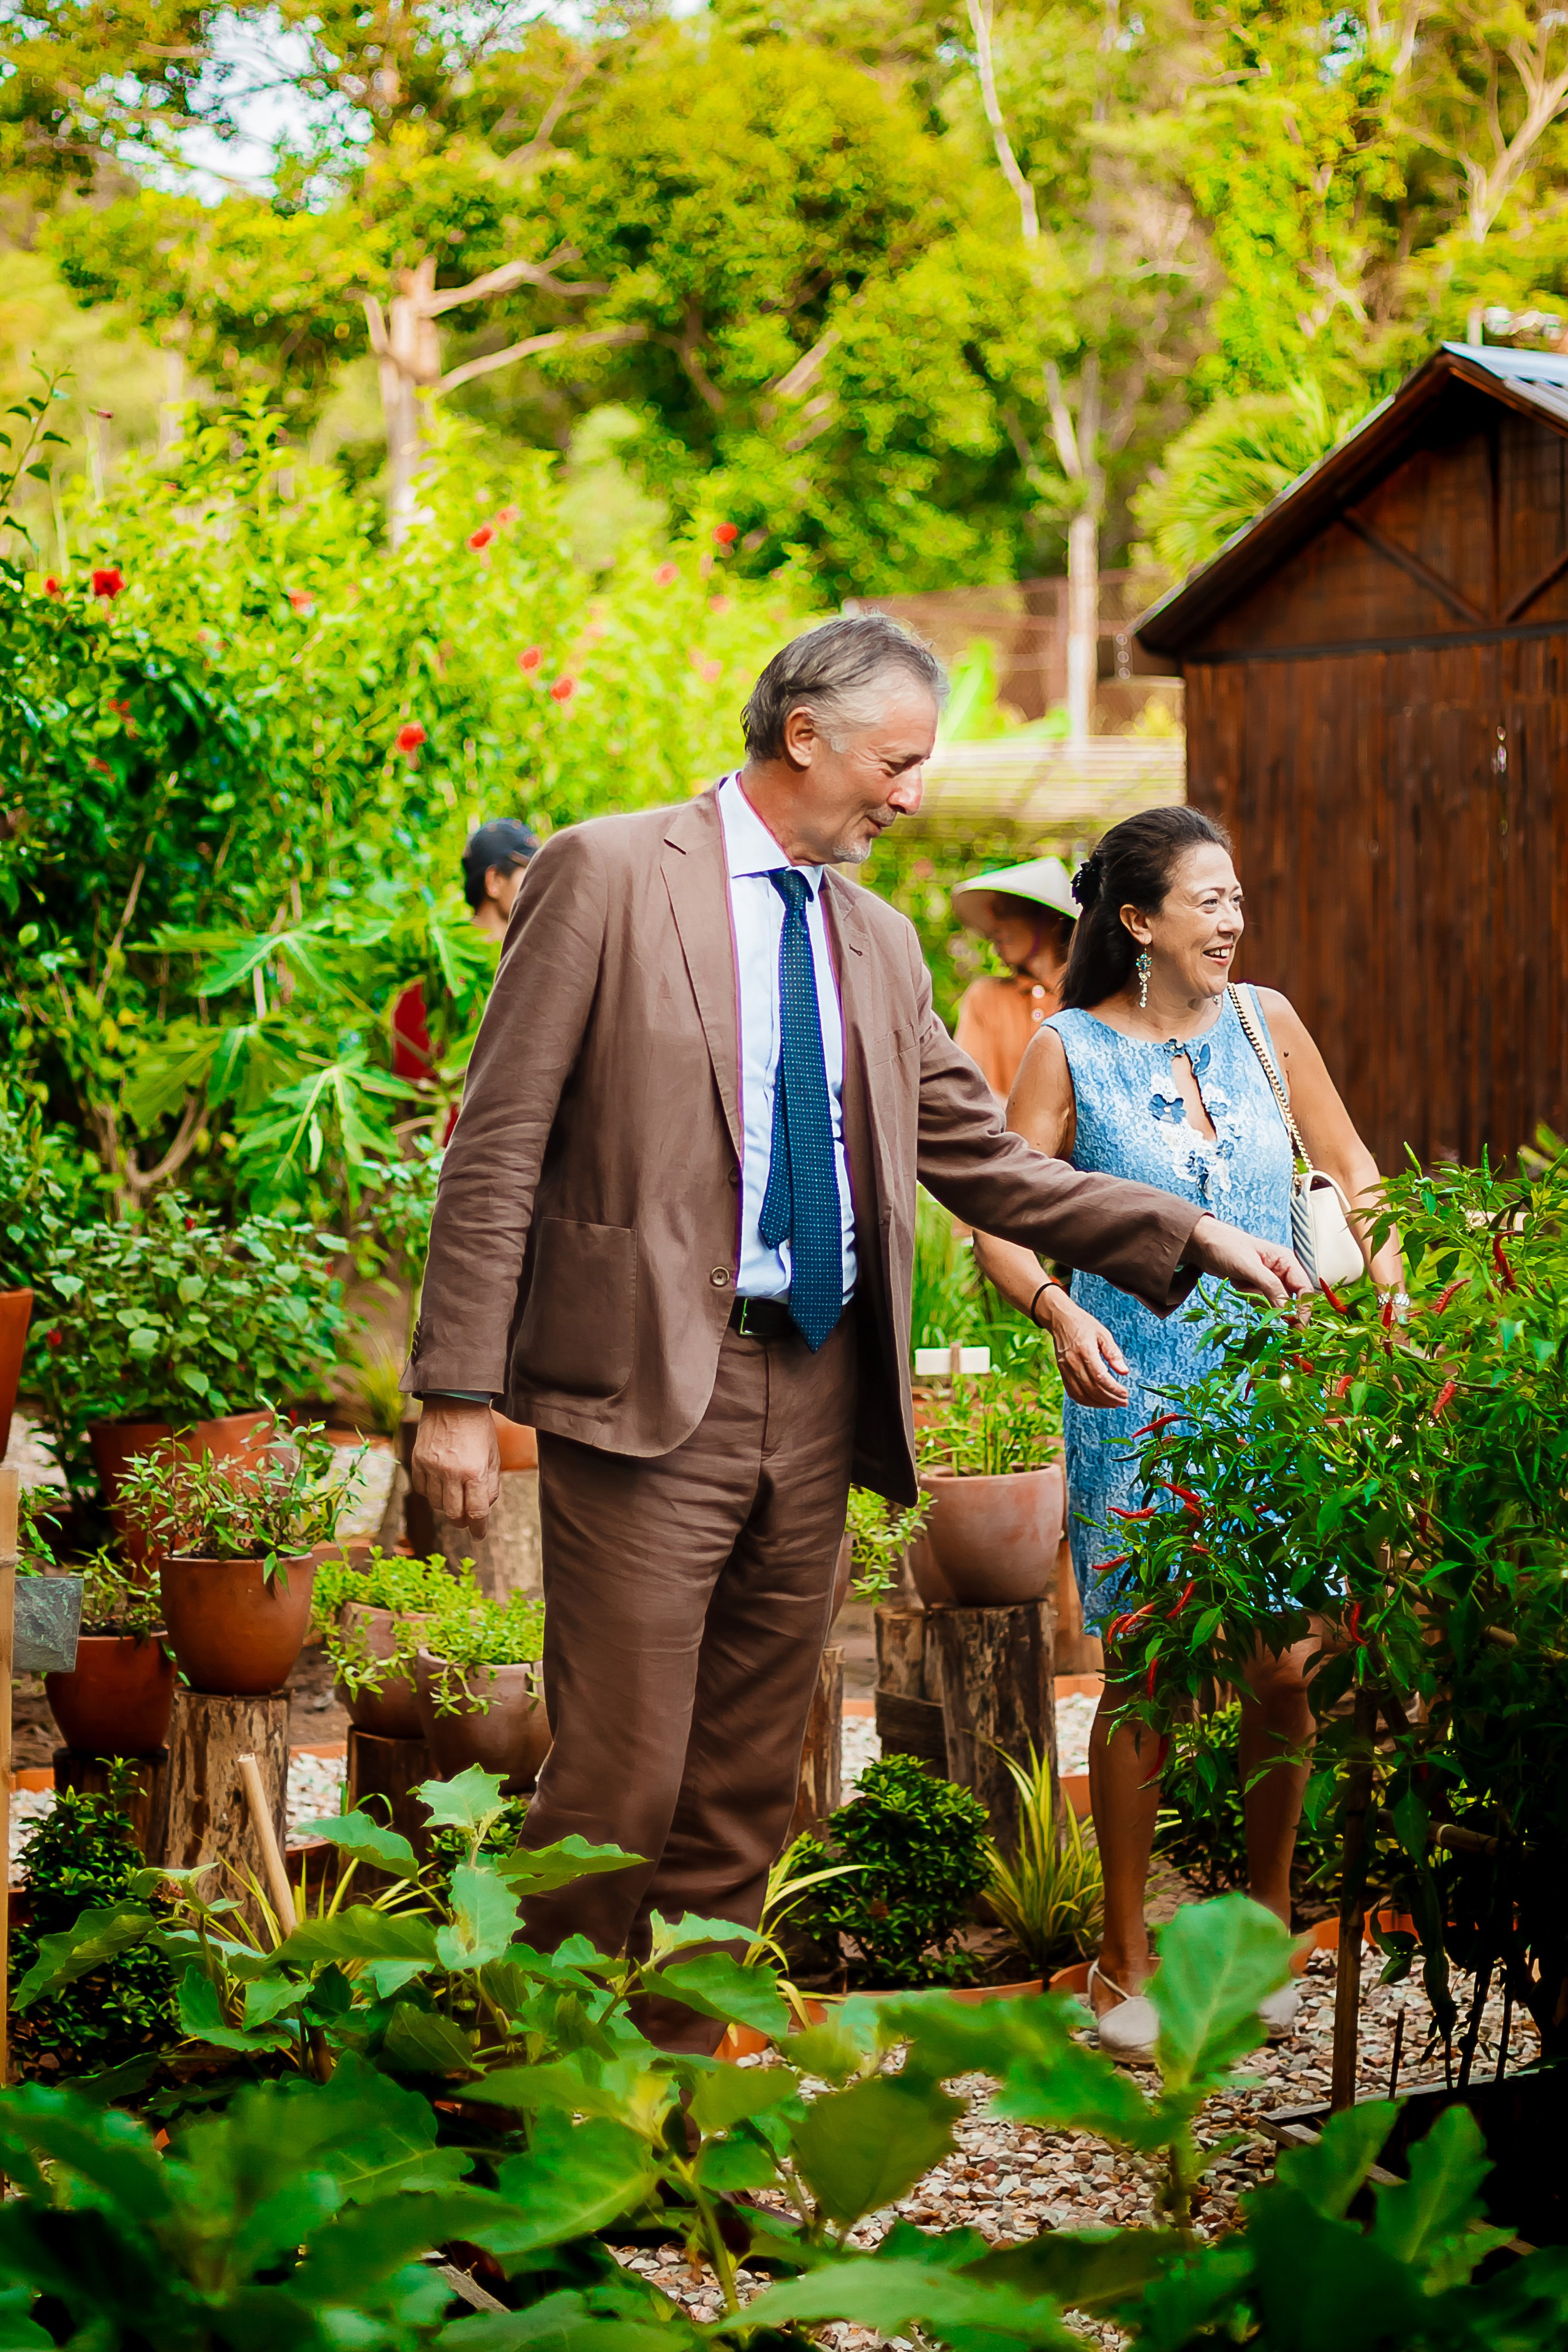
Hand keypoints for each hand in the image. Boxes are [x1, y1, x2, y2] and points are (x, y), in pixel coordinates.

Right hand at [410, 1400, 499, 1535]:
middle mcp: (451, 1473)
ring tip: (454, 1499)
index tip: (479, 1535)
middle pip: (453, 1514)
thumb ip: (490, 1484)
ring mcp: (431, 1467)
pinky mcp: (417, 1461)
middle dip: (461, 1521)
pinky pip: (422, 1489)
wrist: (453, 1400)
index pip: (476, 1512)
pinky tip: (440, 1486)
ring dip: (446, 1507)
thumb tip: (483, 1509)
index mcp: (474, 1472)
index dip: (478, 1528)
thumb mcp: (493, 1455)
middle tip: (466, 1520)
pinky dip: (431, 1494)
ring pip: (436, 1504)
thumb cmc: (478, 1427)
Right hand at [1035, 1290, 1130, 1407]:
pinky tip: (1098, 1402)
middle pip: (1092, 1389)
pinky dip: (1086, 1401)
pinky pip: (1073, 1393)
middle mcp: (1072, 1362)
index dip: (1114, 1389)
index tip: (1126, 1394)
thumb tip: (1124, 1372)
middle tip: (1124, 1402)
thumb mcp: (1103, 1334)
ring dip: (1099, 1404)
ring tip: (1113, 1404)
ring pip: (1082, 1395)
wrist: (1060, 1320)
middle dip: (1110, 1399)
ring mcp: (1065, 1369)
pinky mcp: (1062, 1373)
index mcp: (1085, 1351)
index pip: (1100, 1377)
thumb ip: (1114, 1353)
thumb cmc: (1083, 1325)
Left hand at [1184, 1214, 1309, 1307]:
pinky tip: (1237, 1283)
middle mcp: (1281, 1271)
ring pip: (1274, 1303)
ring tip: (1243, 1284)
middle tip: (1268, 1312)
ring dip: (1259, 1301)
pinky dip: (1249, 1298)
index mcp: (1286, 1261)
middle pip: (1291, 1299)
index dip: (1304, 1309)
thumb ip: (1270, 1286)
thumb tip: (1287, 1311)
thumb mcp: (1249, 1266)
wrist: (1202, 1243)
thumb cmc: (1227, 1247)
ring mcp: (1267, 1280)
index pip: (1304, 1289)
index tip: (1299, 1326)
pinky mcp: (1254, 1287)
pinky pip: (1259, 1302)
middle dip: (1279, 1308)